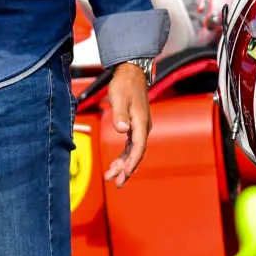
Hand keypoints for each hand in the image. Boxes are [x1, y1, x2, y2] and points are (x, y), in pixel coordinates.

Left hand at [104, 61, 151, 187]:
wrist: (131, 73)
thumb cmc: (125, 85)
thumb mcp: (120, 98)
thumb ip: (120, 115)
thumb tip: (122, 130)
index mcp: (141, 122)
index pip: (138, 147)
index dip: (132, 162)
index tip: (124, 173)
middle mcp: (143, 127)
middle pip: (136, 153)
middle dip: (126, 169)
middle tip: (116, 182)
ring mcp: (140, 127)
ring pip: (133, 151)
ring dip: (124, 164)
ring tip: (112, 176)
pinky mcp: (135, 126)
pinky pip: (131, 145)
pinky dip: (124, 155)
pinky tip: (116, 163)